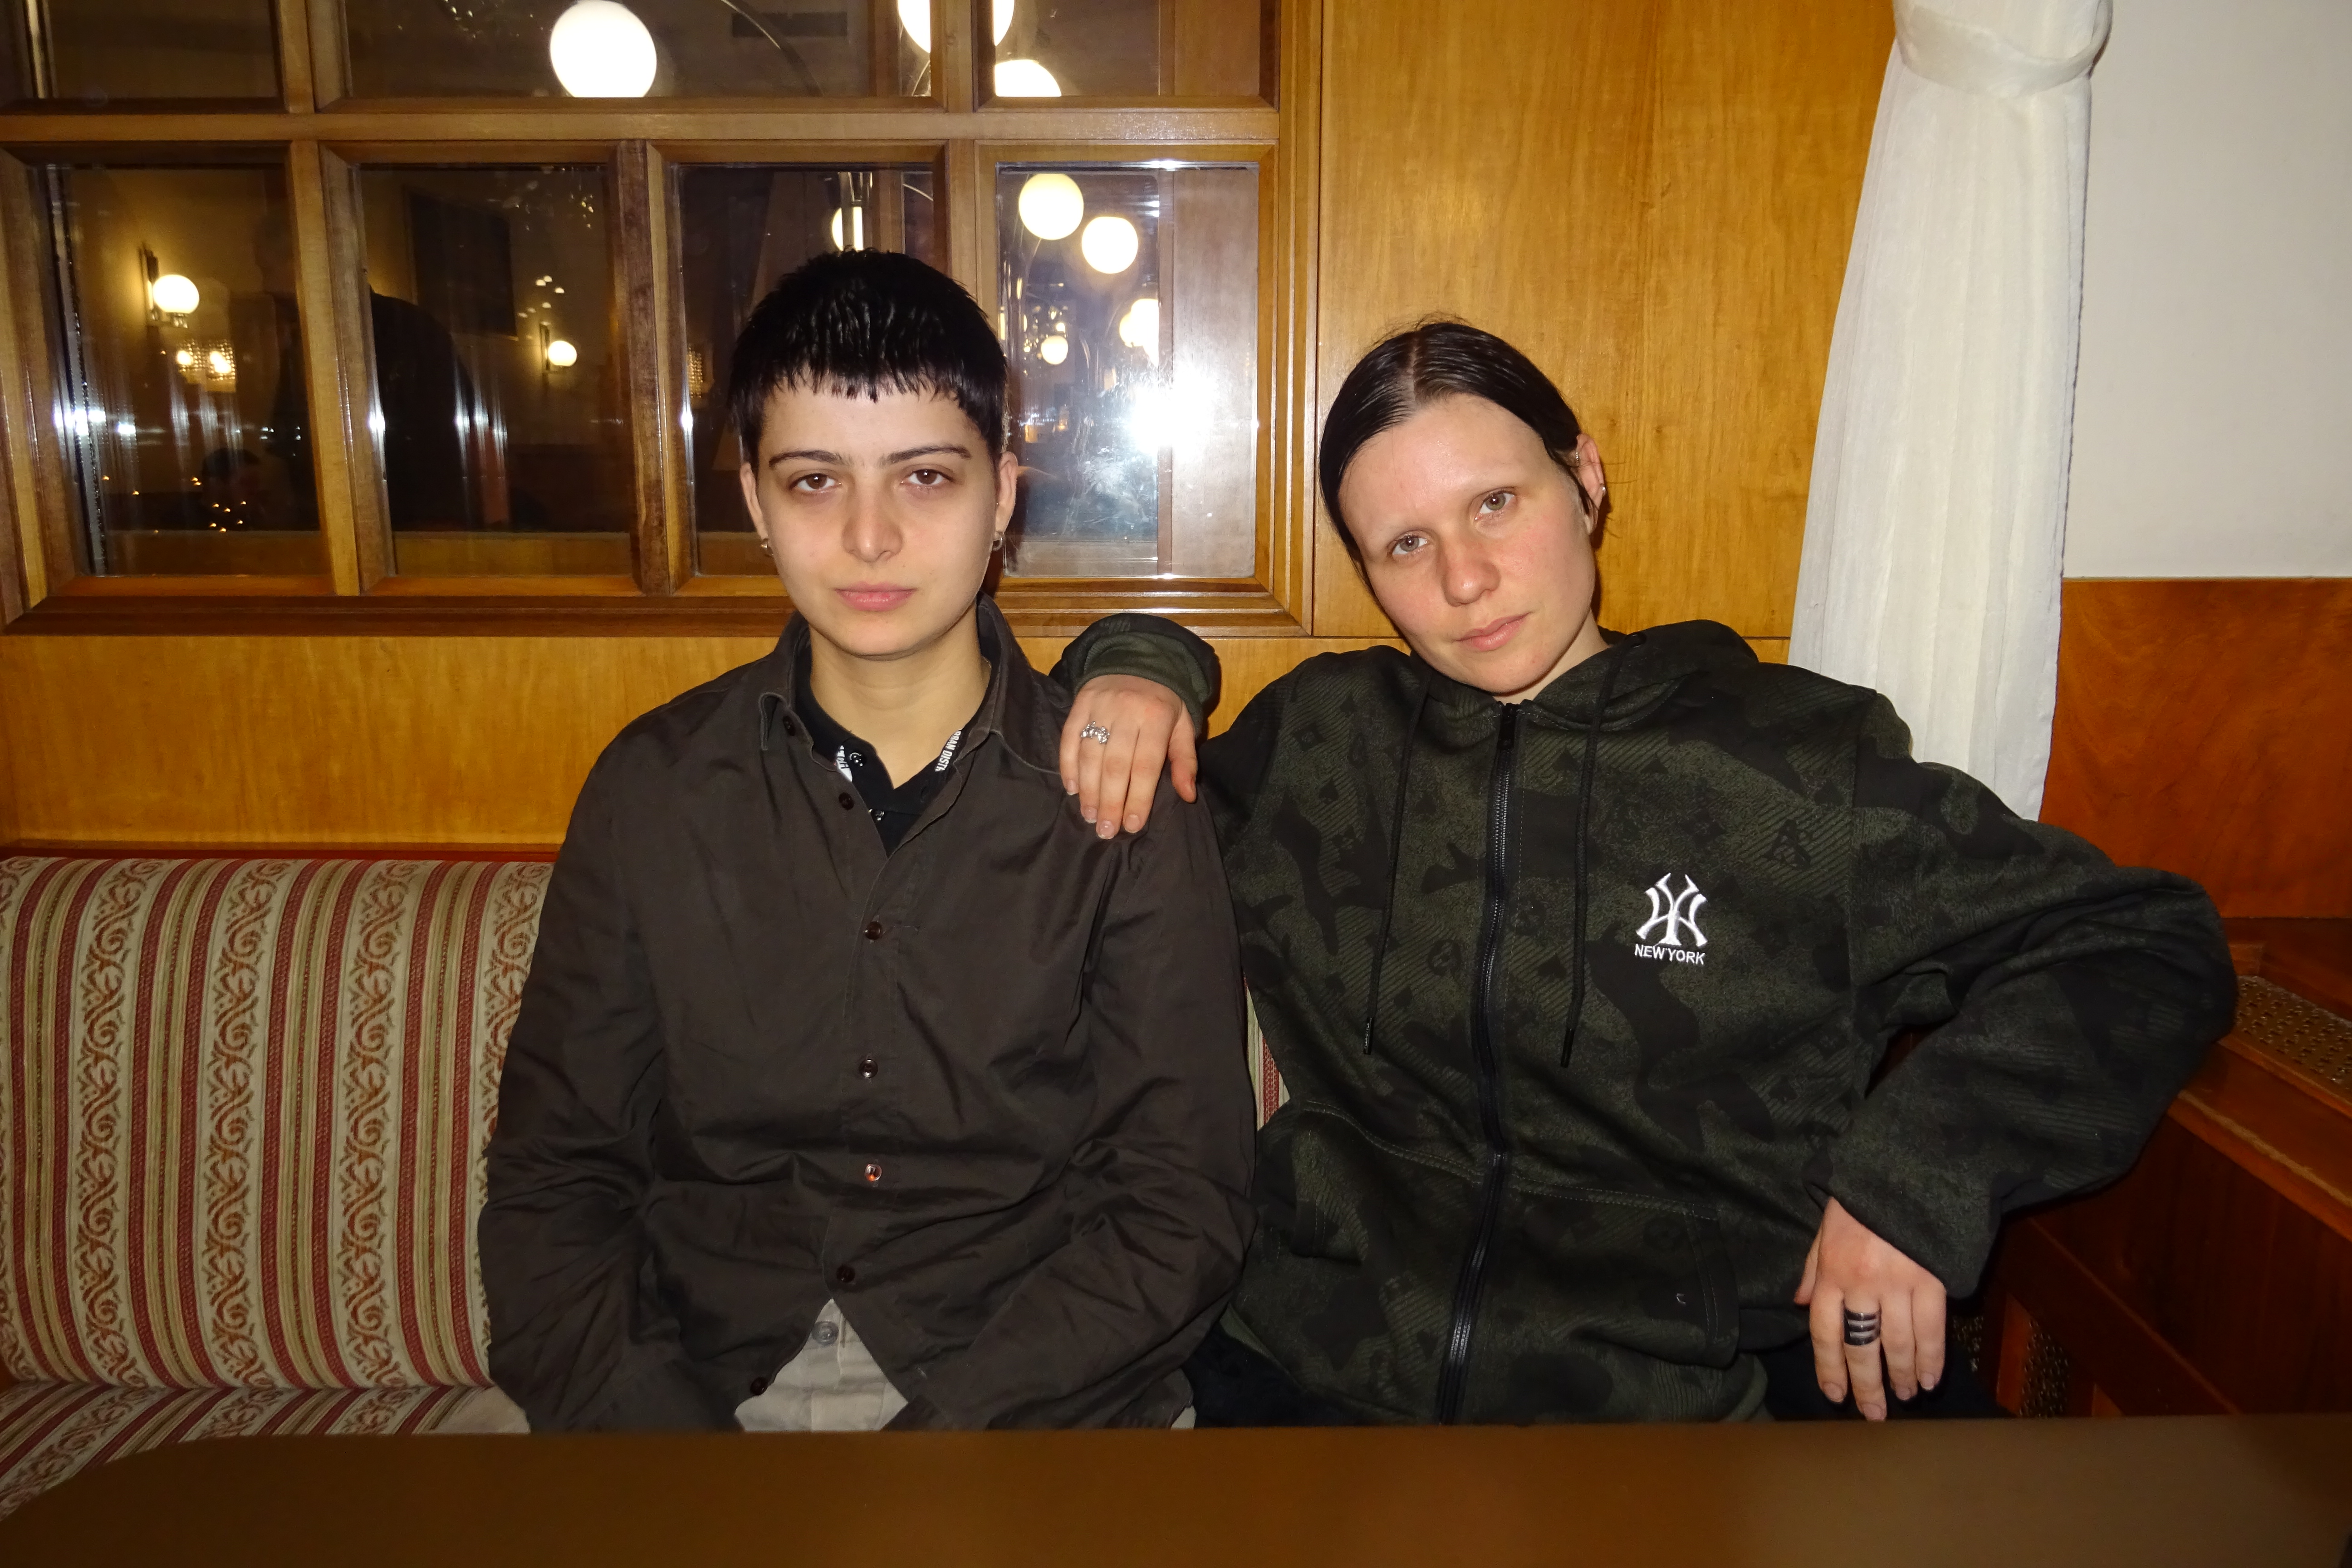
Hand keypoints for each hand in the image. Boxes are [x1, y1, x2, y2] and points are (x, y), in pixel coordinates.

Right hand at [1057, 675, 1197, 838]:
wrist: (1139, 658)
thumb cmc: (1163, 702)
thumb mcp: (1183, 726)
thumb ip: (1185, 761)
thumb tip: (1188, 796)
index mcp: (1156, 718)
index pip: (1145, 766)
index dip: (1137, 798)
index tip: (1132, 826)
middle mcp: (1126, 712)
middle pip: (1115, 765)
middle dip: (1110, 802)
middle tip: (1106, 831)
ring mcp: (1100, 706)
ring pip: (1090, 755)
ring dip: (1088, 790)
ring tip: (1089, 816)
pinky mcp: (1079, 703)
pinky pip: (1069, 738)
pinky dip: (1068, 765)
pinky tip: (1072, 788)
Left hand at [1793, 1197, 1946, 1419]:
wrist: (1908, 1167)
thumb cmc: (1862, 1197)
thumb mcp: (1826, 1227)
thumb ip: (1814, 1269)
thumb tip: (1802, 1304)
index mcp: (1831, 1271)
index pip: (1825, 1333)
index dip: (1829, 1368)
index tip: (1835, 1395)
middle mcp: (1861, 1283)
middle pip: (1861, 1347)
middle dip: (1867, 1386)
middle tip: (1873, 1414)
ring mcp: (1898, 1283)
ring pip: (1898, 1344)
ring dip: (1902, 1376)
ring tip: (1905, 1397)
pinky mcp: (1932, 1279)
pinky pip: (1932, 1329)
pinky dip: (1933, 1359)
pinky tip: (1930, 1378)